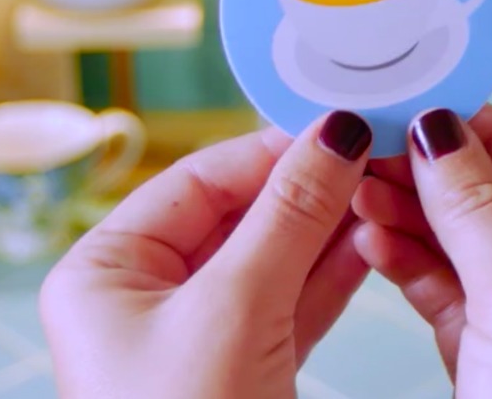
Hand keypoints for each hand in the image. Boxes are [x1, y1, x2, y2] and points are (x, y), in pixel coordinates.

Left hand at [40, 111, 374, 398]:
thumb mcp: (232, 312)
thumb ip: (287, 218)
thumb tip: (331, 137)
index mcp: (108, 271)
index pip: (199, 180)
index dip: (271, 148)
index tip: (337, 124)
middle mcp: (147, 297)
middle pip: (240, 215)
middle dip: (309, 188)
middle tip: (370, 150)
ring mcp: (198, 335)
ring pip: (273, 258)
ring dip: (329, 226)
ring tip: (383, 186)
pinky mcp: (243, 367)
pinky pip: (291, 302)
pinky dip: (334, 274)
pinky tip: (373, 240)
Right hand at [353, 106, 491, 398]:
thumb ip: (479, 214)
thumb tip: (444, 132)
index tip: (432, 103)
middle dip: (443, 176)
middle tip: (381, 143)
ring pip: (472, 251)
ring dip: (417, 218)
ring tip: (363, 188)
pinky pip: (450, 298)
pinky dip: (410, 268)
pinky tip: (374, 240)